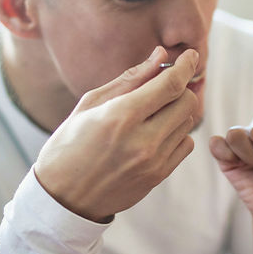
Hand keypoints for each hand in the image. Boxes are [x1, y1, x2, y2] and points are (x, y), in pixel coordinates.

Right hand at [34, 46, 197, 221]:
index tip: (190, 55)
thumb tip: (160, 55)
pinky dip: (177, 134)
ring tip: (153, 112)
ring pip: (187, 122)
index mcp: (121, 116)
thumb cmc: (69, 144)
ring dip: (177, 110)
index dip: (185, 66)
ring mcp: (153, 161)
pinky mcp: (158, 176)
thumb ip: (130, 79)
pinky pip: (185, 145)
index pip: (170, 84)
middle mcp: (142, 140)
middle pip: (187, 102)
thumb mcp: (90, 104)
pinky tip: (156, 133)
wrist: (62, 197)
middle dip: (180, 88)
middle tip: (165, 85)